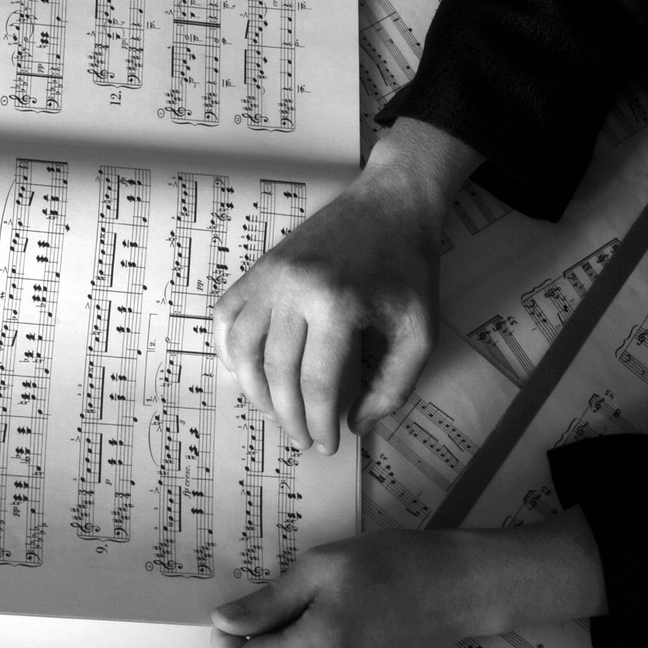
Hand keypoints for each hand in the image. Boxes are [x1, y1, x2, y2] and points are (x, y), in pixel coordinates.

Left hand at [211, 512, 608, 647]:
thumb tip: (223, 622)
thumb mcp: (321, 566)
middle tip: (292, 607)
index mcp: (319, 646)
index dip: (230, 641)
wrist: (452, 588)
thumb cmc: (389, 566)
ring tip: (322, 622)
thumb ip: (268, 601)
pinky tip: (342, 642)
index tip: (237, 618)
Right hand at [215, 118, 478, 453]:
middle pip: (277, 372)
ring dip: (254, 388)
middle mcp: (294, 289)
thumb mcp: (419, 332)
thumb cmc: (410, 268)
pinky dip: (231, 348)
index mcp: (336, 305)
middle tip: (304, 439)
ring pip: (241, 347)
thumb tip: (355, 423)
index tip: (329, 445)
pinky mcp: (261, 265)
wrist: (392, 202)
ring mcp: (270, 274)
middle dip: (288, 416)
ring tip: (276, 410)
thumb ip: (393, 386)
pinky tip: (251, 370)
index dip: (319, 423)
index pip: (315, 384)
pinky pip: (228, 314)